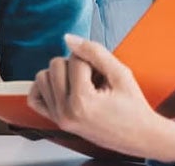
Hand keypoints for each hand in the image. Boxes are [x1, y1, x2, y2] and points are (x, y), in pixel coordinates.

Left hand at [27, 35, 174, 162]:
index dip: (91, 59)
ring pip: (42, 77)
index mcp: (82, 102)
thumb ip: (94, 51)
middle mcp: (66, 112)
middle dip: (75, 65)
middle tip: (93, 77)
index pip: (74, 59)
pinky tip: (63, 87)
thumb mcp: (120, 74)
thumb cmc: (133, 107)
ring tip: (81, 83)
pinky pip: (35, 97)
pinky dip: (45, 87)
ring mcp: (58, 118)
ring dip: (61, 74)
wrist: (139, 135)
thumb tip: (68, 38)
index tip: (103, 74)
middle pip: (55, 65)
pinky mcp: (56, 121)